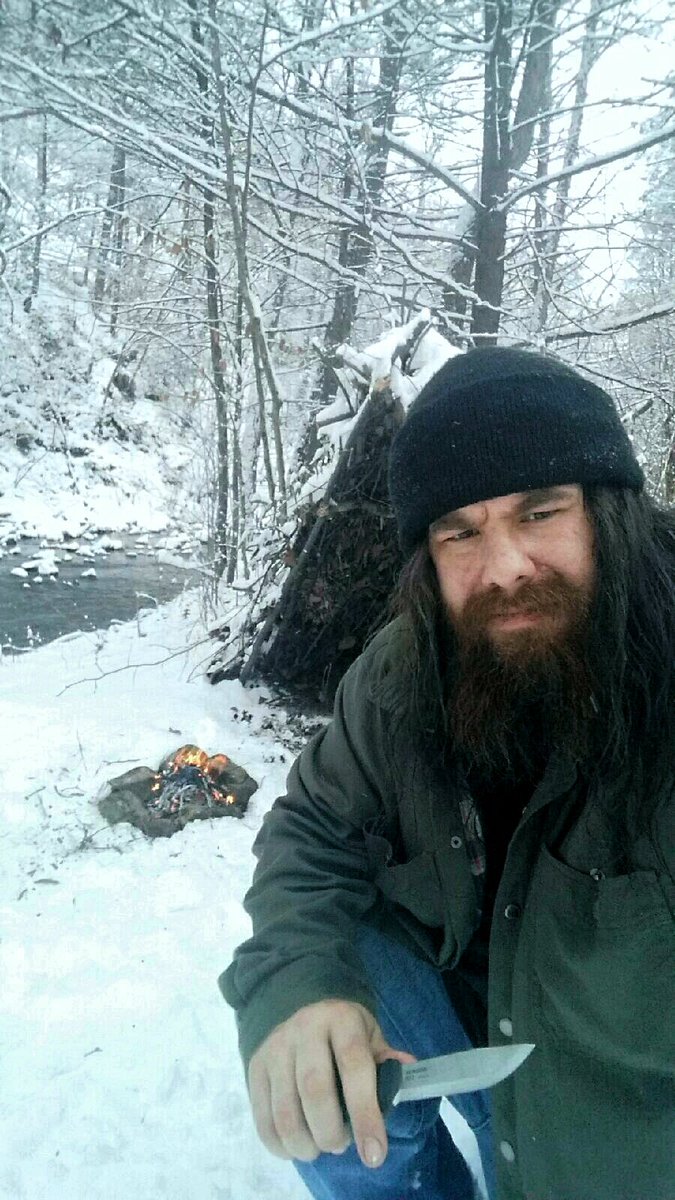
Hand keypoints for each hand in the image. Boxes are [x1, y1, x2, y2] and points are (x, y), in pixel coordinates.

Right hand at [247, 998, 415, 1167]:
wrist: (294, 998)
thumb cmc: (340, 1025)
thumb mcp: (367, 1031)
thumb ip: (384, 1057)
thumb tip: (407, 1071)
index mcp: (341, 1020)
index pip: (354, 1067)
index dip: (366, 1114)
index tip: (375, 1153)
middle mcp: (304, 1031)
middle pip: (315, 1092)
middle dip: (331, 1133)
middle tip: (341, 1144)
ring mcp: (275, 1049)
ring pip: (285, 1111)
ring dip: (305, 1143)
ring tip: (320, 1146)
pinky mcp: (255, 1068)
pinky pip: (263, 1117)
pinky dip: (279, 1144)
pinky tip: (296, 1146)